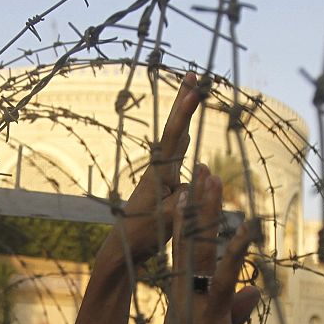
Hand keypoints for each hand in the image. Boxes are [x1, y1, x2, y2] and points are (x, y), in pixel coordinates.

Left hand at [110, 71, 203, 264]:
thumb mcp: (168, 220)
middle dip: (184, 101)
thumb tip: (200, 178)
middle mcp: (159, 168)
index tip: (195, 90)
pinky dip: (186, 143)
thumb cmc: (143, 234)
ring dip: (186, 118)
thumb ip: (185, 199)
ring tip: (194, 93)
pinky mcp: (165, 185)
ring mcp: (162, 175)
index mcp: (158, 173)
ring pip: (178, 141)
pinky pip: (180, 159)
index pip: (174, 136)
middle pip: (174, 128)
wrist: (124, 248)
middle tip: (193, 74)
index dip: (185, 113)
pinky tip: (189, 140)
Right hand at [144, 168, 259, 323]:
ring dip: (208, 215)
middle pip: (191, 241)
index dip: (190, 219)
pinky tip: (245, 230)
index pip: (187, 250)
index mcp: (186, 298)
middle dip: (197, 205)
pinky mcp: (208, 317)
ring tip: (212, 180)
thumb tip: (254, 292)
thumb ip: (236, 312)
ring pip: (201, 251)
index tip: (192, 189)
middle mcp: (187, 294)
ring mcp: (195, 303)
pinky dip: (234, 254)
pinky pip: (221, 280)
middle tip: (200, 169)